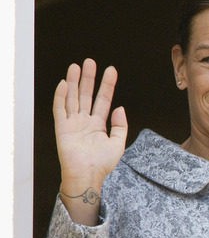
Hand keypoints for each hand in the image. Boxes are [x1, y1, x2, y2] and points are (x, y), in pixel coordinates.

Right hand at [53, 59, 127, 222]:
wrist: (88, 176)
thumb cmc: (102, 164)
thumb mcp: (118, 143)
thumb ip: (120, 125)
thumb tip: (120, 108)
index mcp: (98, 124)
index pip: (103, 100)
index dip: (107, 85)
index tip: (111, 71)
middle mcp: (84, 121)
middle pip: (86, 95)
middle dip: (88, 78)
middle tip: (90, 62)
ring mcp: (73, 123)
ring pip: (73, 98)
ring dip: (74, 82)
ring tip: (77, 66)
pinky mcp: (62, 128)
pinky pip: (60, 109)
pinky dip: (61, 96)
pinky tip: (64, 83)